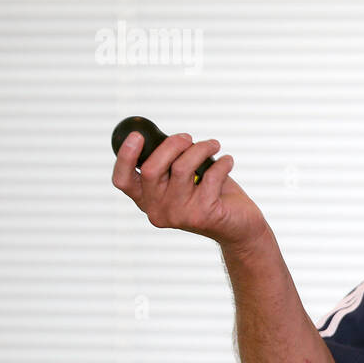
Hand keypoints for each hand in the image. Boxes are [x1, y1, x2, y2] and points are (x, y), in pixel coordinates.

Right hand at [111, 130, 267, 251]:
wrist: (239, 226)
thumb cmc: (210, 196)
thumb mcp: (184, 180)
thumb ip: (170, 163)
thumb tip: (168, 136)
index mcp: (147, 200)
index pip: (123, 181)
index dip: (125, 157)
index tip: (137, 136)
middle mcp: (158, 210)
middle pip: (151, 169)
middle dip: (171, 145)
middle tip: (188, 138)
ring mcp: (179, 215)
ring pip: (182, 168)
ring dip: (201, 149)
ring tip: (213, 145)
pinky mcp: (203, 214)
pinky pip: (211, 176)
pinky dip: (222, 162)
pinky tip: (227, 161)